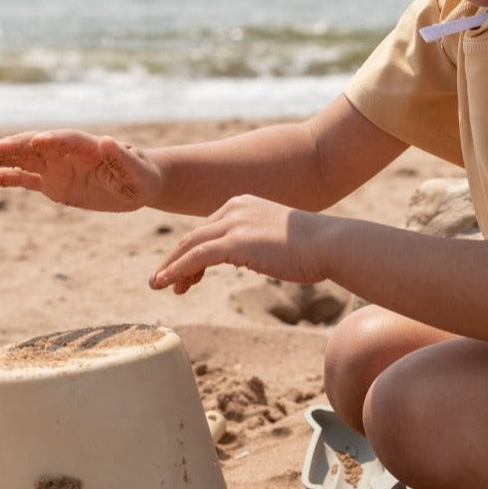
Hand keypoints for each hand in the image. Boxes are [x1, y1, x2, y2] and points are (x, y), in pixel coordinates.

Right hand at [0, 130, 161, 211]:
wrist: (140, 184)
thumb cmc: (142, 177)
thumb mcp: (136, 172)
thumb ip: (121, 159)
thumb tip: (106, 141)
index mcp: (92, 148)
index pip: (70, 140)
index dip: (54, 139)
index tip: (37, 141)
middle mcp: (70, 154)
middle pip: (40, 145)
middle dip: (18, 145)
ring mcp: (59, 166)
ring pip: (27, 158)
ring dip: (4, 157)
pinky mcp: (53, 183)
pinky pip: (25, 179)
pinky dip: (4, 178)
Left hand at [150, 194, 323, 293]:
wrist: (328, 243)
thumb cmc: (312, 246)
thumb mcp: (279, 237)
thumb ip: (260, 240)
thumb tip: (254, 255)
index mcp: (245, 203)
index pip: (208, 228)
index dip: (192, 251)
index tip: (186, 273)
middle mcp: (236, 207)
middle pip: (194, 234)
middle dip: (175, 259)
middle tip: (163, 281)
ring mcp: (235, 223)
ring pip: (190, 245)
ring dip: (170, 266)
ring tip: (159, 285)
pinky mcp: (236, 242)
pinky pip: (196, 257)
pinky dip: (176, 270)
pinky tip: (166, 283)